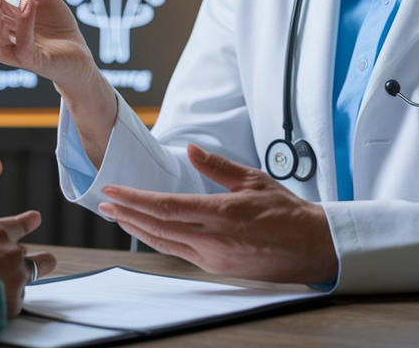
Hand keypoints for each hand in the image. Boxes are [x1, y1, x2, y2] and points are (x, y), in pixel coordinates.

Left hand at [97, 144, 338, 284]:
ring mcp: (214, 258)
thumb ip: (218, 167)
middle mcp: (214, 240)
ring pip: (165, 243)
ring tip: (118, 215)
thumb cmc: (288, 213)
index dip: (135, 200)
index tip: (113, 191)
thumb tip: (193, 150)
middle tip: (105, 203)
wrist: (313, 248)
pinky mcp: (217, 268)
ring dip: (138, 228)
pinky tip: (147, 231)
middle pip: (158, 227)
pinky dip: (158, 240)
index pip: (166, 207)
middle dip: (127, 214)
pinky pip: (179, 253)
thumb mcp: (254, 180)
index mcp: (222, 214)